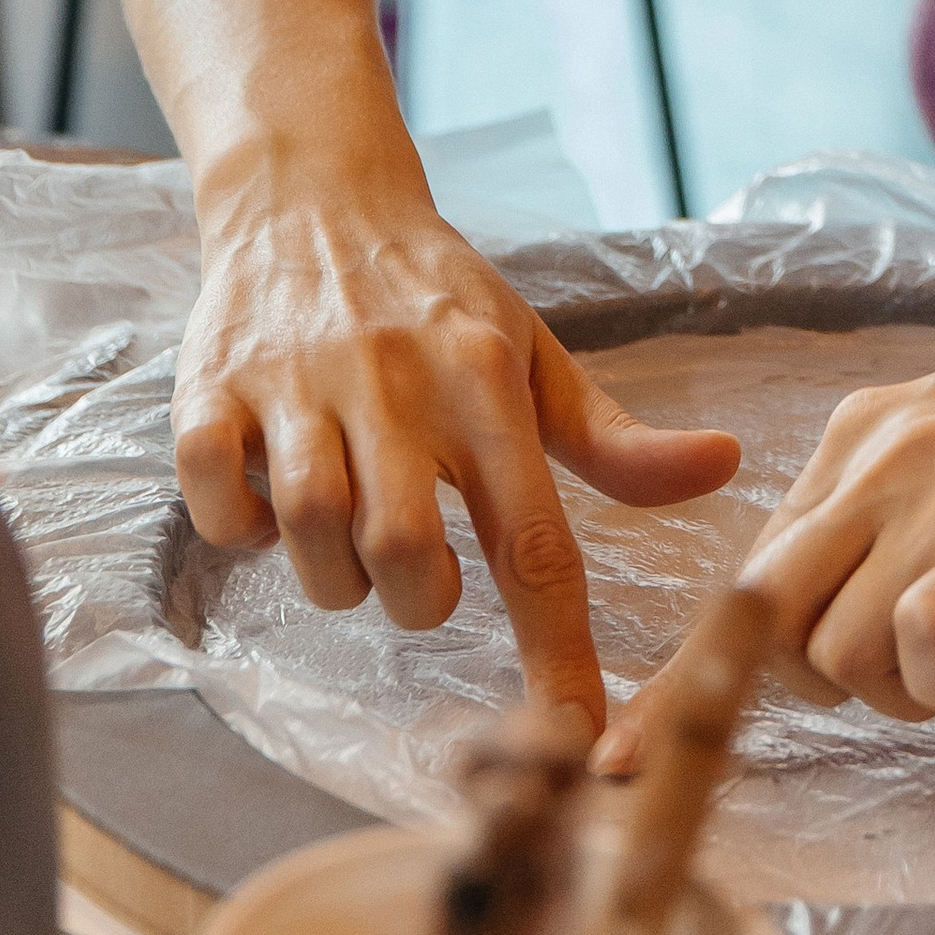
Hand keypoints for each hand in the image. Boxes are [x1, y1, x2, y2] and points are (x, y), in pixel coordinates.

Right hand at [171, 186, 739, 733]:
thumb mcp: (532, 355)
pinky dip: (238, 528)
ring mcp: (297, 382)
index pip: (534, 541)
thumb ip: (615, 438)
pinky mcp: (212, 386)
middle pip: (405, 551)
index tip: (579, 741)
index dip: (558, 654)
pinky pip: (215, 498)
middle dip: (417, 601)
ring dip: (333, 573)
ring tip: (349, 534)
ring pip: (311, 531)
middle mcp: (394, 379)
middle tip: (421, 573)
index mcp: (485, 379)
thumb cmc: (437, 297)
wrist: (313, 193)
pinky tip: (265, 502)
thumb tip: (722, 468)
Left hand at [599, 275, 934, 754]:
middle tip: (902, 678)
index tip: (628, 759)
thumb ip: (904, 496)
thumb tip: (853, 585)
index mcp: (868, 428)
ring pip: (822, 655)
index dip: (692, 672)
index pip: (745, 565)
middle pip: (755, 615)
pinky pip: (904, 657)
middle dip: (799, 683)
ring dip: (889, 692)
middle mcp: (875, 457)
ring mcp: (926, 501)